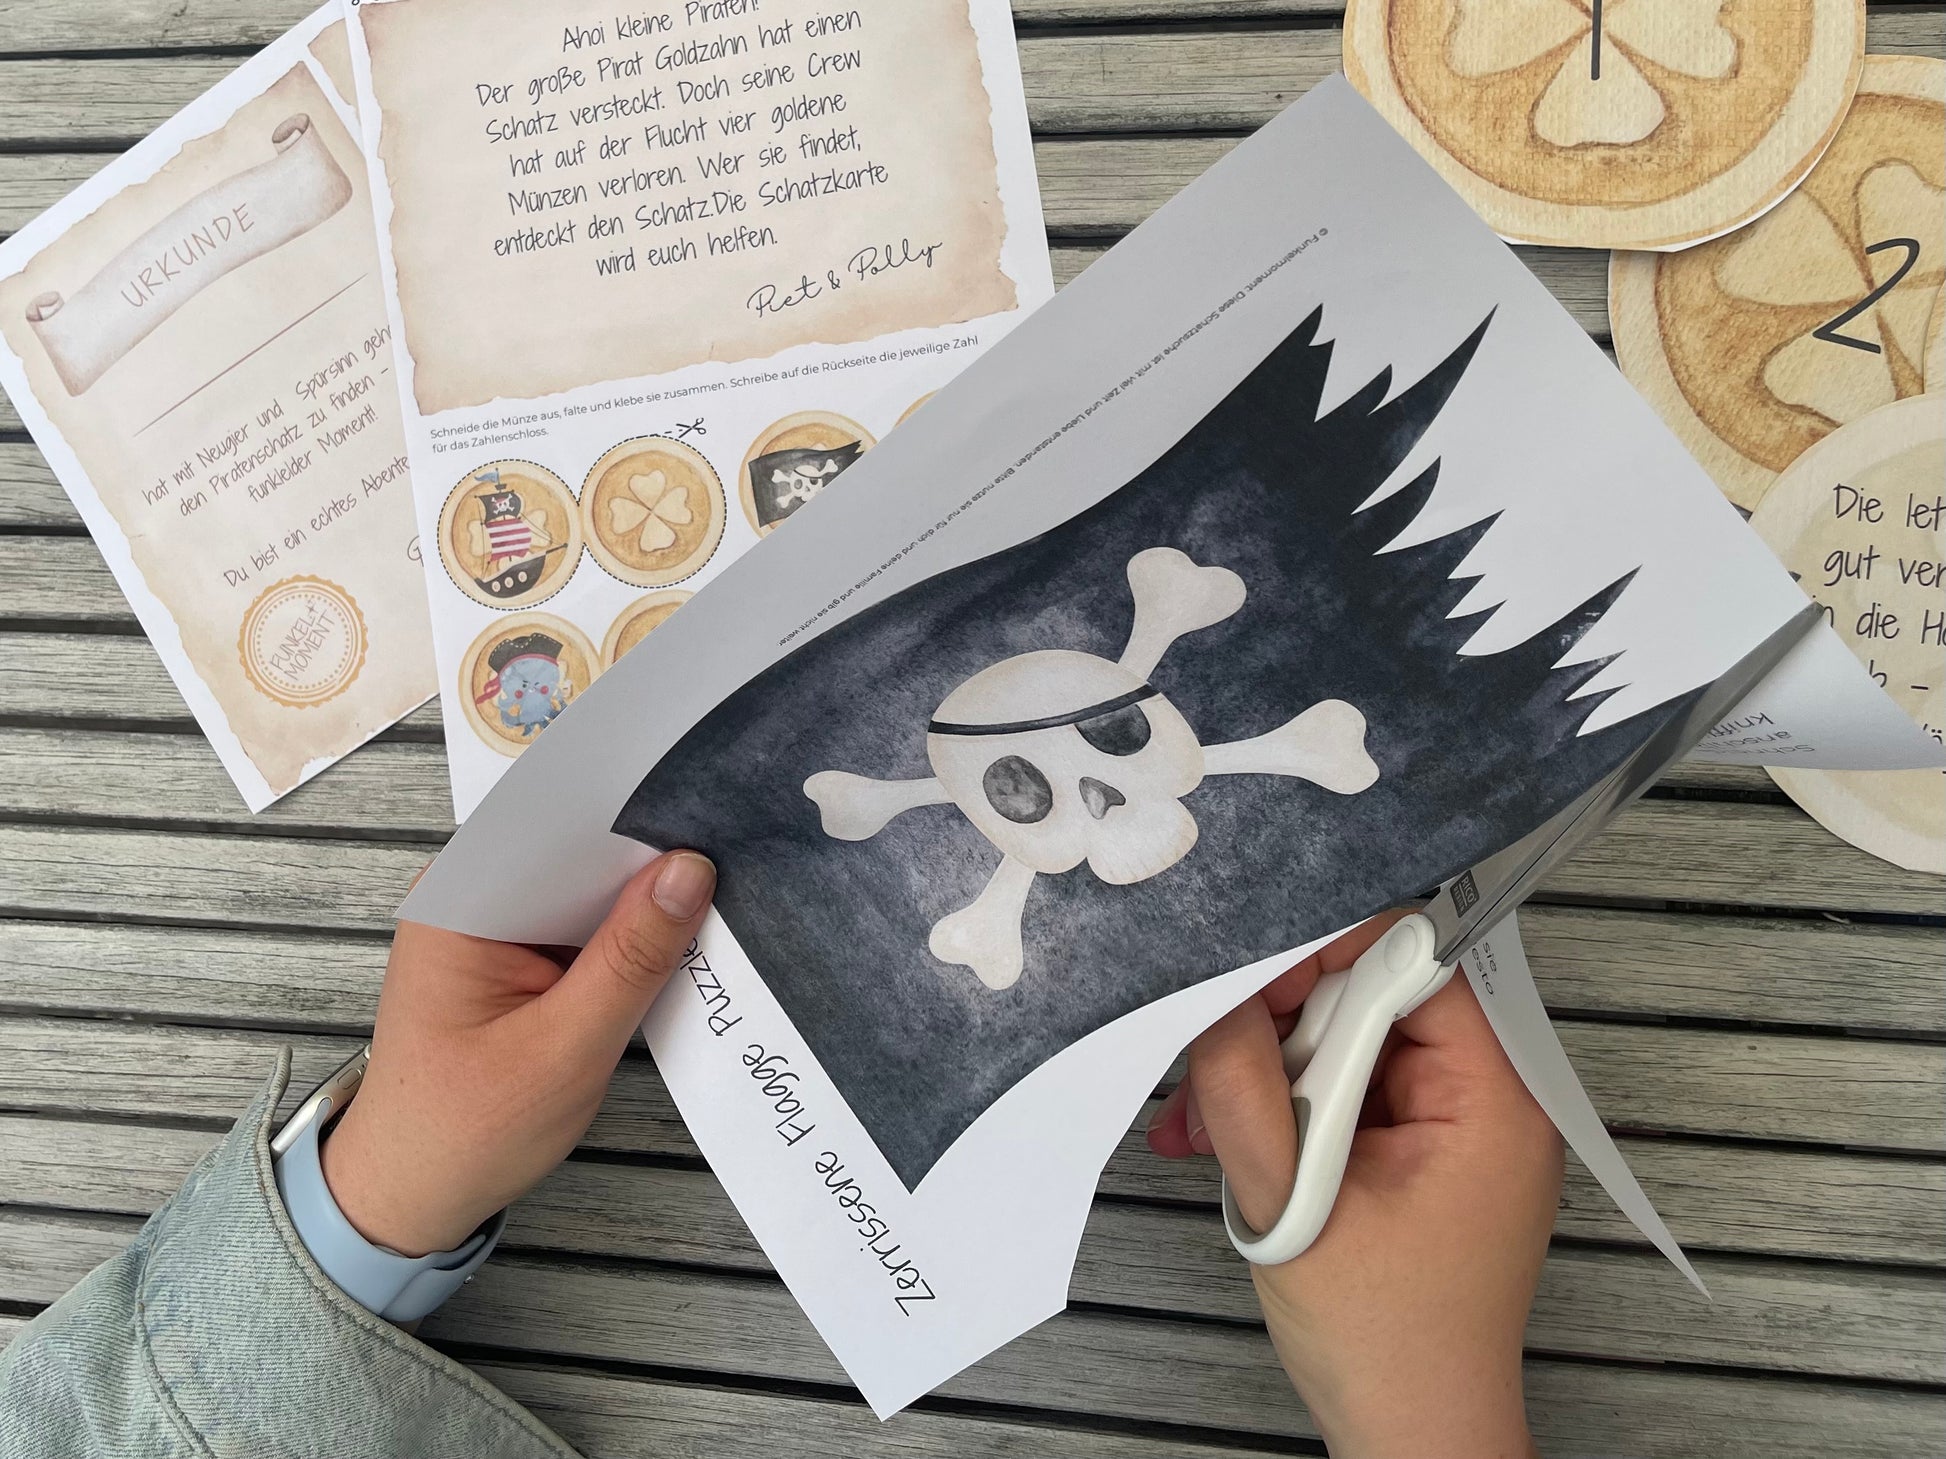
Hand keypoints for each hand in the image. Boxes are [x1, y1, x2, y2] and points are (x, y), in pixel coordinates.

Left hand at [319, 850, 715, 1256]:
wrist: (409, 1200)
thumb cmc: (464, 1134)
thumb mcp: (565, 1049)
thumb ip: (630, 959)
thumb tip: (690, 871)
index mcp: (457, 904)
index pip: (553, 825)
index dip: (629, 812)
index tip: (704, 811)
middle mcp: (468, 901)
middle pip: (573, 853)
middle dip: (645, 859)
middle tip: (731, 857)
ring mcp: (491, 930)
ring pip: (583, 891)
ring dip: (640, 901)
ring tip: (715, 897)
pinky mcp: (513, 960)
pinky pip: (580, 927)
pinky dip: (623, 939)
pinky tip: (674, 944)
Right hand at [1147, 914, 1560, 1457]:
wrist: (1412, 1433)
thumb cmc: (1385, 1344)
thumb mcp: (1293, 1204)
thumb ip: (1248, 1091)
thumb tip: (1220, 997)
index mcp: (1494, 1102)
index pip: (1416, 963)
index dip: (1328, 958)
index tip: (1251, 984)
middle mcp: (1493, 1100)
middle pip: (1376, 998)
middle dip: (1281, 1030)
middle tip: (1215, 1077)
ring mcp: (1460, 1125)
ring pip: (1350, 1043)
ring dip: (1272, 1074)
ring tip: (1210, 1126)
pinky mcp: (1426, 1147)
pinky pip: (1352, 1088)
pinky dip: (1290, 1108)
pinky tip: (1235, 1143)